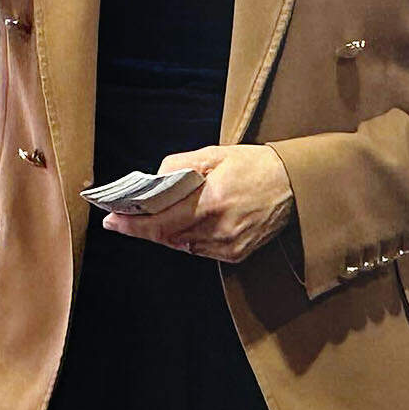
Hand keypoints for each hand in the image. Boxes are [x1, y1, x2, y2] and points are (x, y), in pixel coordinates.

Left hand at [100, 145, 295, 263]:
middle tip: (127, 216)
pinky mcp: (235, 255)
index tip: (112, 221)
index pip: (160, 222)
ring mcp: (228, 245)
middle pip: (167, 236)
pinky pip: (199, 250)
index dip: (132, 224)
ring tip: (162, 214)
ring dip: (167, 232)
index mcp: (212, 202)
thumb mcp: (216, 154)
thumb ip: (180, 166)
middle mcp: (219, 229)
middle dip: (145, 226)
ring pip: (181, 245)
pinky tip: (191, 221)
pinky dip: (188, 237)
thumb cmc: (255, 165)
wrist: (296, 185)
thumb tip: (154, 180)